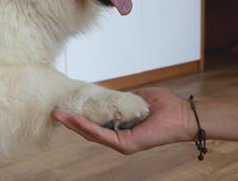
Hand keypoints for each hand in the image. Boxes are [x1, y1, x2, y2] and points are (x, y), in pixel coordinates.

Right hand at [52, 87, 194, 153]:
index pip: (95, 124)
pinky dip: (87, 127)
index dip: (79, 116)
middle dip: (70, 122)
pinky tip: (75, 120)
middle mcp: (119, 139)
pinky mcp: (126, 144)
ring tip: (59, 115)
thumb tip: (105, 92)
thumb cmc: (165, 106)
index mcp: (121, 128)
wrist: (183, 114)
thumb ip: (120, 99)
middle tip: (54, 111)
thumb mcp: (136, 98)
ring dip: (74, 125)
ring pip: (92, 135)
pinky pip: (102, 135)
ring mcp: (122, 143)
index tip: (65, 106)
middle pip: (89, 132)